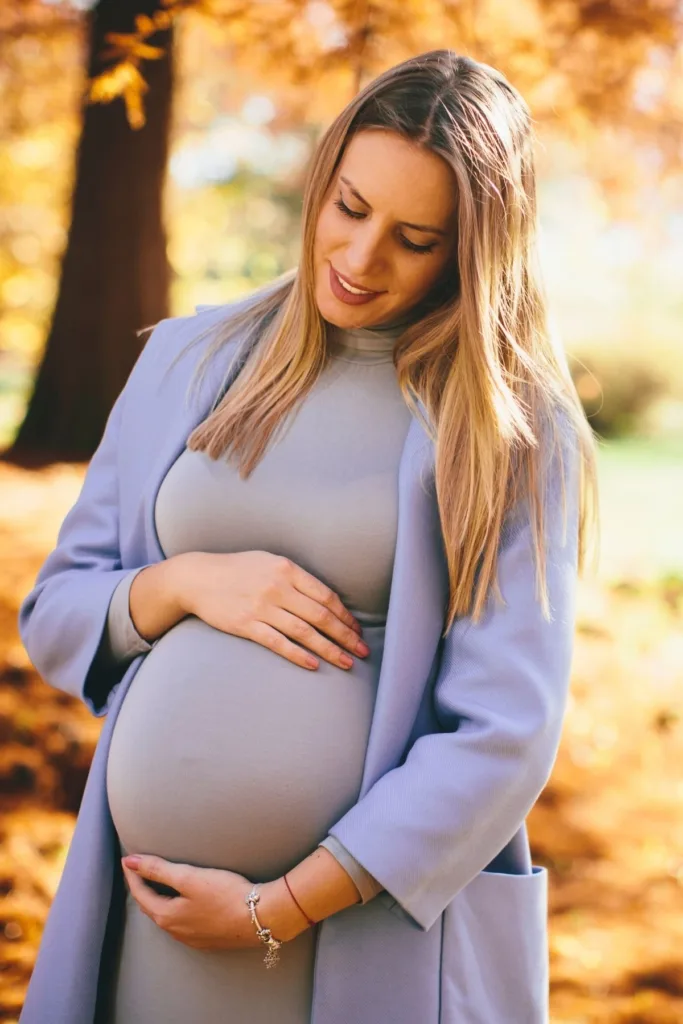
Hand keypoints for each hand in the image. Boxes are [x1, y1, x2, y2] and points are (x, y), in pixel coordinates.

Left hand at [120, 854, 306, 949]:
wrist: (260, 918)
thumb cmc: (225, 894)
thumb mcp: (189, 877)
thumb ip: (158, 869)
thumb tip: (129, 862)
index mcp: (167, 916)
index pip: (140, 894)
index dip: (133, 875)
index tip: (128, 860)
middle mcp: (175, 931)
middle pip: (151, 908)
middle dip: (143, 889)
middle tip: (139, 872)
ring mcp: (191, 938)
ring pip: (166, 918)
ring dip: (158, 901)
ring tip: (158, 885)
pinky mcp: (207, 939)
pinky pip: (182, 924)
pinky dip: (174, 910)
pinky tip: (183, 904)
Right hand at [173, 550, 369, 670]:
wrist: (198, 578)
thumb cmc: (237, 569)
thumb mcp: (268, 561)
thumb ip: (295, 577)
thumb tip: (325, 598)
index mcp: (286, 569)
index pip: (326, 595)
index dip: (345, 616)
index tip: (356, 630)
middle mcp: (277, 587)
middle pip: (321, 615)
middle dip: (345, 635)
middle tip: (362, 651)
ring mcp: (262, 607)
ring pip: (304, 632)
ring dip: (329, 649)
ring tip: (347, 662)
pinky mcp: (246, 625)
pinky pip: (278, 643)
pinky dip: (298, 654)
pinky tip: (313, 665)